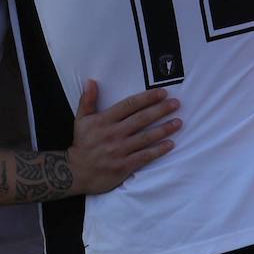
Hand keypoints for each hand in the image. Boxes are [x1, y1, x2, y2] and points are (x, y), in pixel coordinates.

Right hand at [67, 80, 180, 194]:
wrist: (76, 172)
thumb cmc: (82, 144)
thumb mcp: (81, 120)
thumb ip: (87, 100)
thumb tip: (91, 81)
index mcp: (104, 120)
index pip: (129, 105)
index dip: (147, 98)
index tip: (162, 93)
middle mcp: (113, 134)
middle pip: (141, 119)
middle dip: (160, 110)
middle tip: (176, 104)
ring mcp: (120, 150)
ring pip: (146, 137)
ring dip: (164, 129)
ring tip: (178, 122)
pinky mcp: (124, 166)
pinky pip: (145, 156)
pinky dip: (158, 150)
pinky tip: (171, 144)